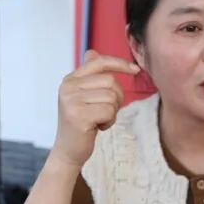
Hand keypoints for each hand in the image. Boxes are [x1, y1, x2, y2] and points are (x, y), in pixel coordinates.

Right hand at [51, 50, 138, 166]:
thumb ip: (89, 75)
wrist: (69, 150)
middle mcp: (68, 87)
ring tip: (98, 119)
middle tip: (104, 112)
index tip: (135, 70)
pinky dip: (109, 121)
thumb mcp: (83, 96)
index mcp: (70, 80)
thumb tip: (92, 52)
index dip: (119, 63)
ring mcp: (71, 101)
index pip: (99, 62)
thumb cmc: (81, 122)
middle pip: (110, 81)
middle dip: (116, 98)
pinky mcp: (77, 116)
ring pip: (111, 97)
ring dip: (112, 111)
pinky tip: (97, 127)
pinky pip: (109, 111)